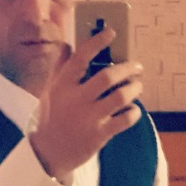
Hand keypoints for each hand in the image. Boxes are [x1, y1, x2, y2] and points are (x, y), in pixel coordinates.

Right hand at [28, 27, 143, 184]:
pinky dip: (134, 112)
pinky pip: (125, 119)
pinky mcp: (99, 135)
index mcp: (62, 86)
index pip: (80, 58)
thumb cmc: (51, 117)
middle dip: (128, 68)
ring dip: (134, 88)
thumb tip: (69, 43)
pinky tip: (133, 109)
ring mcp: (89, 118)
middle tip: (136, 66)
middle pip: (108, 77)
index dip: (97, 42)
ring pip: (121, 97)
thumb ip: (60, 67)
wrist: (48, 154)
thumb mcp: (50, 90)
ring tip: (137, 86)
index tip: (111, 32)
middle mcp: (76, 100)